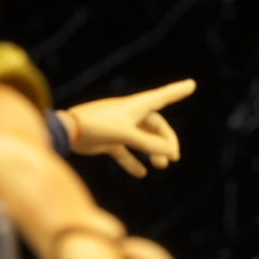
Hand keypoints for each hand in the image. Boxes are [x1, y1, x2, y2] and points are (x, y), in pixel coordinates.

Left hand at [61, 78, 196, 177]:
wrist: (67, 132)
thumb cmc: (97, 126)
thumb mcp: (126, 135)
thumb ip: (149, 144)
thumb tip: (170, 153)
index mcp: (134, 106)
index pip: (162, 97)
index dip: (177, 91)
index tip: (191, 84)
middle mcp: (128, 114)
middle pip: (155, 125)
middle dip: (166, 140)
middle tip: (173, 157)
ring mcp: (119, 127)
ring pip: (143, 139)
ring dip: (153, 151)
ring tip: (161, 166)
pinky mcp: (108, 139)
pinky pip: (126, 151)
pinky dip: (133, 161)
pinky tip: (140, 173)